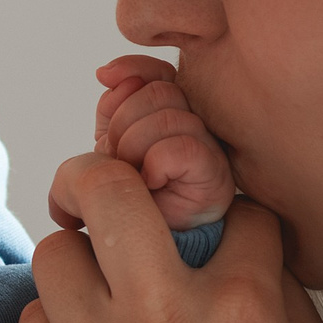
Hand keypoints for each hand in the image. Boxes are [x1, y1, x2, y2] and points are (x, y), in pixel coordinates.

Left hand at [24, 166, 322, 322]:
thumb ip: (290, 307)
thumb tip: (253, 253)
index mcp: (245, 309)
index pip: (231, 207)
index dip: (228, 214)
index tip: (218, 233)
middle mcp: (162, 317)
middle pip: (110, 186)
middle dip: (104, 175)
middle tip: (105, 194)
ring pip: (55, 250)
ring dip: (78, 263)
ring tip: (98, 294)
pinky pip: (31, 320)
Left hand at [56, 54, 235, 231]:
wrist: (134, 251)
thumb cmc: (125, 199)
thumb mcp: (110, 142)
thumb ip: (114, 103)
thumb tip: (108, 73)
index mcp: (175, 112)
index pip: (159, 70)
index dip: (130, 71)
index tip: (105, 78)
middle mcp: (200, 126)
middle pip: (158, 91)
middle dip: (122, 124)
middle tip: (118, 159)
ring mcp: (212, 150)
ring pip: (167, 117)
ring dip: (134, 148)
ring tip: (133, 176)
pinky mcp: (217, 178)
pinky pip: (179, 148)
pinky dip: (155, 164)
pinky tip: (151, 184)